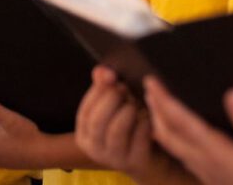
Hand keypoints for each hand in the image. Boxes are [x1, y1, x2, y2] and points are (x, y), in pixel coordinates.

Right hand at [75, 67, 182, 183]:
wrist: (148, 155)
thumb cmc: (126, 123)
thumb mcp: (111, 104)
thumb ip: (103, 85)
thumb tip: (101, 70)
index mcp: (84, 134)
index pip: (86, 110)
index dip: (98, 91)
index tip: (112, 76)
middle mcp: (95, 149)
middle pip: (98, 121)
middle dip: (112, 99)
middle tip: (124, 88)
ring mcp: (115, 159)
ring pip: (116, 130)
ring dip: (127, 110)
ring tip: (135, 102)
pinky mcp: (135, 162)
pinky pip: (138, 139)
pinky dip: (143, 122)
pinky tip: (147, 116)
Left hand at [144, 76, 232, 184]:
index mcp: (213, 150)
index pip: (178, 120)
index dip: (162, 99)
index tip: (150, 80)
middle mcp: (204, 162)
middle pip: (168, 134)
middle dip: (155, 110)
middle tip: (148, 89)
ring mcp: (208, 174)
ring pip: (174, 147)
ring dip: (161, 124)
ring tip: (156, 109)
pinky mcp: (215, 181)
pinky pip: (184, 157)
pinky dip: (174, 141)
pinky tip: (180, 140)